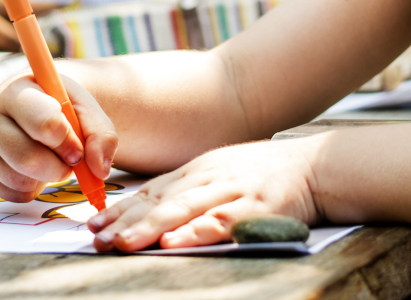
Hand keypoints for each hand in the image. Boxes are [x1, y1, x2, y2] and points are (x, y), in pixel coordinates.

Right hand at [0, 73, 116, 201]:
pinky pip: (12, 194)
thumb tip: (99, 170)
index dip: (67, 142)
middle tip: (69, 160)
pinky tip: (33, 170)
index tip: (77, 147)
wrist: (35, 108)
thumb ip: (101, 135)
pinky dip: (32, 189)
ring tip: (49, 159)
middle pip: (27, 158)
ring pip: (19, 179)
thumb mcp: (86, 110)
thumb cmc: (61, 108)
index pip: (43, 122)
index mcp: (17, 90)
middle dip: (58, 167)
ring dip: (46, 177)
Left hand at [87, 139, 319, 251]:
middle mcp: (208, 177)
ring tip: (121, 244)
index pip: (150, 191)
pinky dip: (196, 231)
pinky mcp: (255, 206)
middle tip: (95, 240)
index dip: (119, 209)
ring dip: (148, 228)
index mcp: (198, 169)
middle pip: (158, 201)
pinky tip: (175, 241)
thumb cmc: (266, 173)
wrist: (317, 166)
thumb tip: (152, 210)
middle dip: (123, 222)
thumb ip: (189, 189)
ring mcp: (231, 190)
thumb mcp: (221, 172)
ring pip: (182, 209)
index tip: (93, 225)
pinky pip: (221, 221)